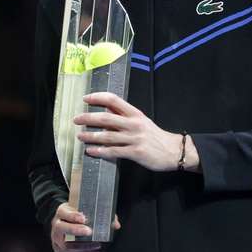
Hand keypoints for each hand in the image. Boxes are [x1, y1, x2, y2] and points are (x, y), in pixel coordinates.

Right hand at [50, 203, 120, 251]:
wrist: (61, 222)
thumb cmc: (75, 215)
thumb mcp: (82, 209)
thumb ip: (99, 213)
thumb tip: (115, 224)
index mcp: (61, 212)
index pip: (64, 213)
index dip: (73, 216)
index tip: (84, 218)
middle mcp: (56, 225)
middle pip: (61, 228)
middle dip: (75, 230)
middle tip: (89, 231)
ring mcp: (56, 239)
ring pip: (67, 244)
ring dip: (83, 246)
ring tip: (97, 245)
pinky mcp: (60, 250)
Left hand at [75, 92, 198, 171]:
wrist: (175, 151)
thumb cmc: (155, 136)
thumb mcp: (141, 121)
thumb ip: (124, 116)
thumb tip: (106, 110)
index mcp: (135, 114)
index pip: (113, 100)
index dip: (98, 97)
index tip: (86, 99)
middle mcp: (134, 124)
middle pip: (107, 118)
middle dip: (89, 118)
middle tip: (76, 119)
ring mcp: (135, 139)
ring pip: (108, 136)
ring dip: (91, 136)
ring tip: (80, 136)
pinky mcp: (136, 153)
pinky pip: (114, 151)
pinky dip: (100, 151)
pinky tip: (91, 151)